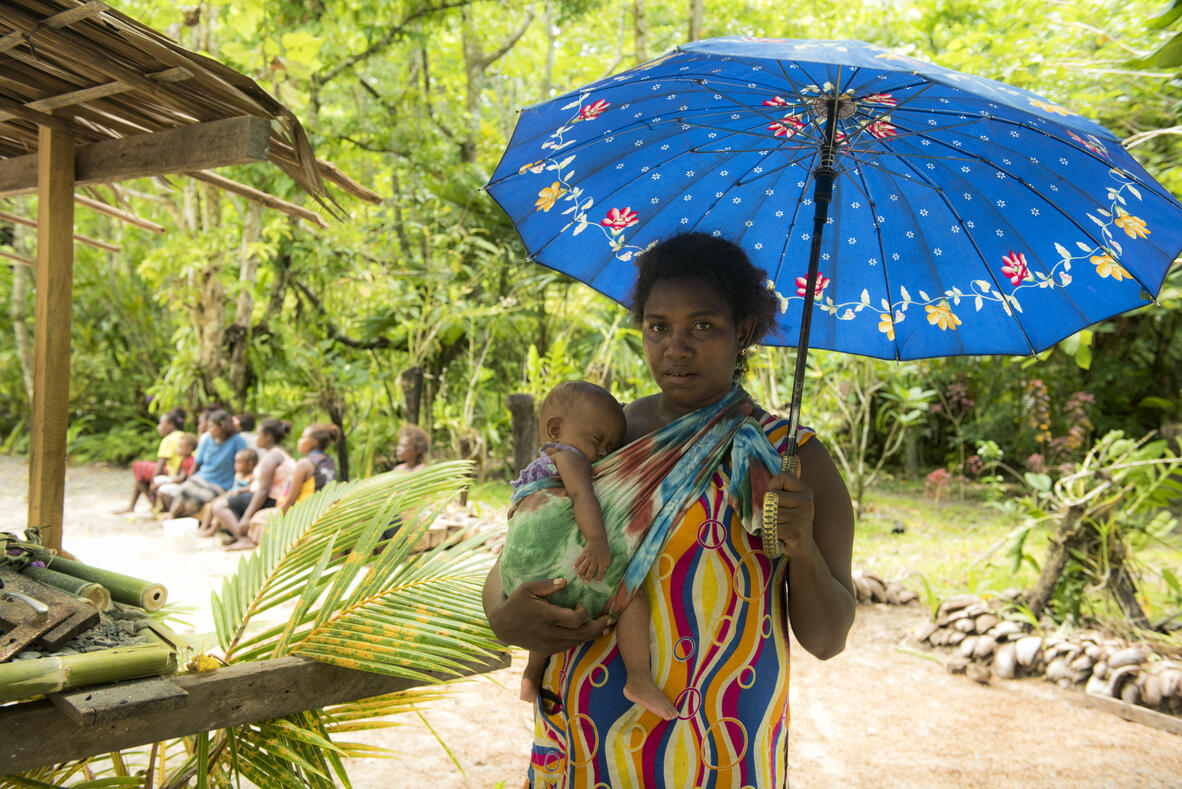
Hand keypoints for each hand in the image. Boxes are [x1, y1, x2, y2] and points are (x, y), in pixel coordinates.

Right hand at [486, 577, 609, 654]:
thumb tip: (565, 581)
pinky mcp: (547, 650)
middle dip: (599, 626)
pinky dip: (579, 639)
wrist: (503, 626)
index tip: (581, 605)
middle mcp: (550, 633)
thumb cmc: (517, 603)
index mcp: (546, 616)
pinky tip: (585, 632)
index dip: (584, 613)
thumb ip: (547, 584)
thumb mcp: (528, 588)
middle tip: (609, 619)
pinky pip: (569, 646)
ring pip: (578, 642)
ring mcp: (549, 644)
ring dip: (592, 634)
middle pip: (583, 634)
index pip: (576, 620)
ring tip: (603, 626)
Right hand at [573, 536, 610, 582]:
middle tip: (585, 582)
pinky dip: (576, 563)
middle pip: (591, 570)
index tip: (597, 582)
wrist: (598, 539)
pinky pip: (580, 559)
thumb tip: (604, 570)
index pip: (601, 571)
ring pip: (584, 566)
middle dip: (588, 577)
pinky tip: (574, 567)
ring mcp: (590, 557)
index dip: (599, 577)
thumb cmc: (603, 548)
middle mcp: (596, 560)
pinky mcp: (585, 553)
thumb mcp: (608, 556)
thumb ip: (606, 563)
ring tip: (578, 576)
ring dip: (581, 572)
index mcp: (603, 561)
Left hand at [768, 460, 814, 558]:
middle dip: (769, 507)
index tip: (775, 494)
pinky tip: (781, 534)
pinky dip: (772, 532)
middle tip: (777, 514)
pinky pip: (773, 528)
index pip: (782, 476)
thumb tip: (796, 455)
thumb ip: (791, 478)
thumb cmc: (793, 517)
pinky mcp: (796, 533)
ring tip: (780, 525)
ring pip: (771, 513)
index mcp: (805, 490)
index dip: (772, 485)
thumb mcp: (794, 496)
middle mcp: (806, 502)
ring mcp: (802, 518)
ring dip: (770, 521)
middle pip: (772, 496)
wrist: (802, 545)